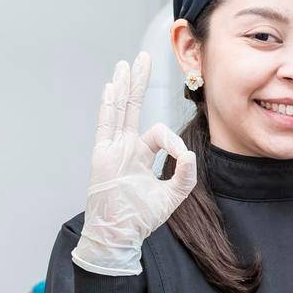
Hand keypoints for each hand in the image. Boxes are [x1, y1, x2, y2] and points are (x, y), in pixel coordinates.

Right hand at [71, 52, 197, 275]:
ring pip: (119, 111)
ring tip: (127, 64)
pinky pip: (106, 125)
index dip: (173, 141)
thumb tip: (189, 153)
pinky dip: (109, 107)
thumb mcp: (171, 197)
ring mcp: (112, 149)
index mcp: (140, 155)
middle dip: (139, 83)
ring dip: (123, 87)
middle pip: (132, 107)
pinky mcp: (102, 156)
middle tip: (143, 58)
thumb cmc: (140, 218)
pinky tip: (111, 88)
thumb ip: (185, 176)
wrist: (117, 235)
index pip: (159, 133)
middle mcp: (125, 148)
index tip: (182, 158)